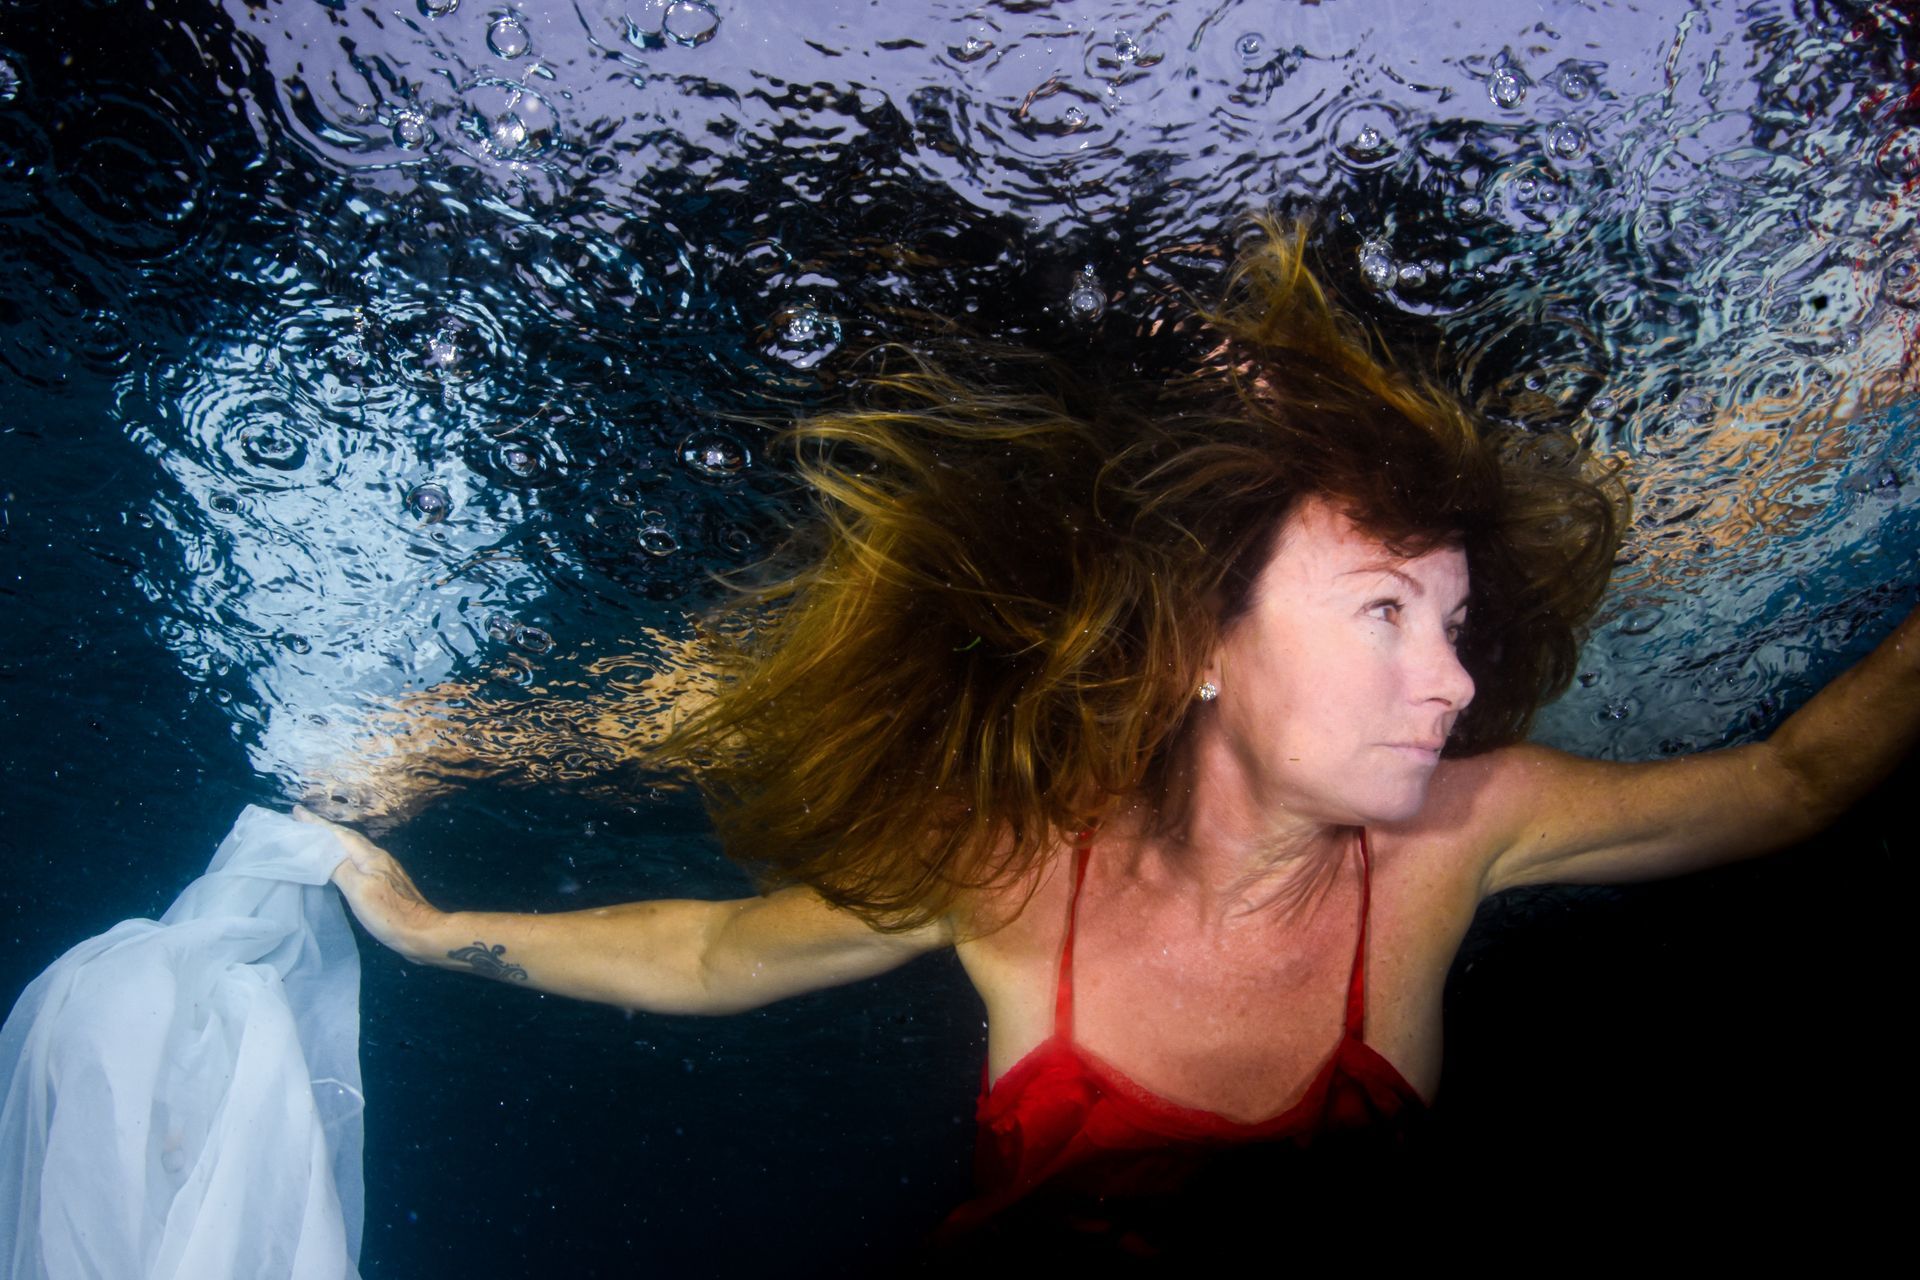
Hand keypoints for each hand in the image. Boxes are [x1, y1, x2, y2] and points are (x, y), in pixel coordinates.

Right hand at [293, 805, 442, 961]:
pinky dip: (345, 857)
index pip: (339, 834)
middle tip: (304, 823)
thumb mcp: (359, 890)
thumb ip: (339, 868)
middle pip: (347, 838)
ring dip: (335, 842)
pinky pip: (360, 862)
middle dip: (325, 830)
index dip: (317, 824)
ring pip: (354, 849)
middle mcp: (379, 858)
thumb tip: (322, 852)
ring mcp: (384, 870)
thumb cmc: (389, 913)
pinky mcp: (387, 883)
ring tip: (318, 840)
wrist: (421, 931)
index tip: (298, 812)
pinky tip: (340, 864)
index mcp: (370, 856)